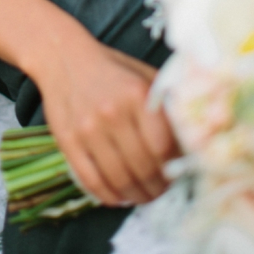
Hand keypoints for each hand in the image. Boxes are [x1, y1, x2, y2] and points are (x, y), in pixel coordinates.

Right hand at [32, 30, 178, 206]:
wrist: (64, 56)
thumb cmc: (110, 69)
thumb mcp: (144, 75)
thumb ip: (167, 104)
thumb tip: (190, 141)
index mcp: (136, 94)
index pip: (162, 147)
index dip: (173, 168)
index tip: (176, 174)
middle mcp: (112, 112)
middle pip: (143, 168)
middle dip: (157, 187)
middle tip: (161, 190)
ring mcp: (88, 129)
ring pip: (119, 180)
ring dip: (136, 196)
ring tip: (142, 195)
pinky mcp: (68, 141)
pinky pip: (91, 181)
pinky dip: (108, 196)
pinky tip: (118, 195)